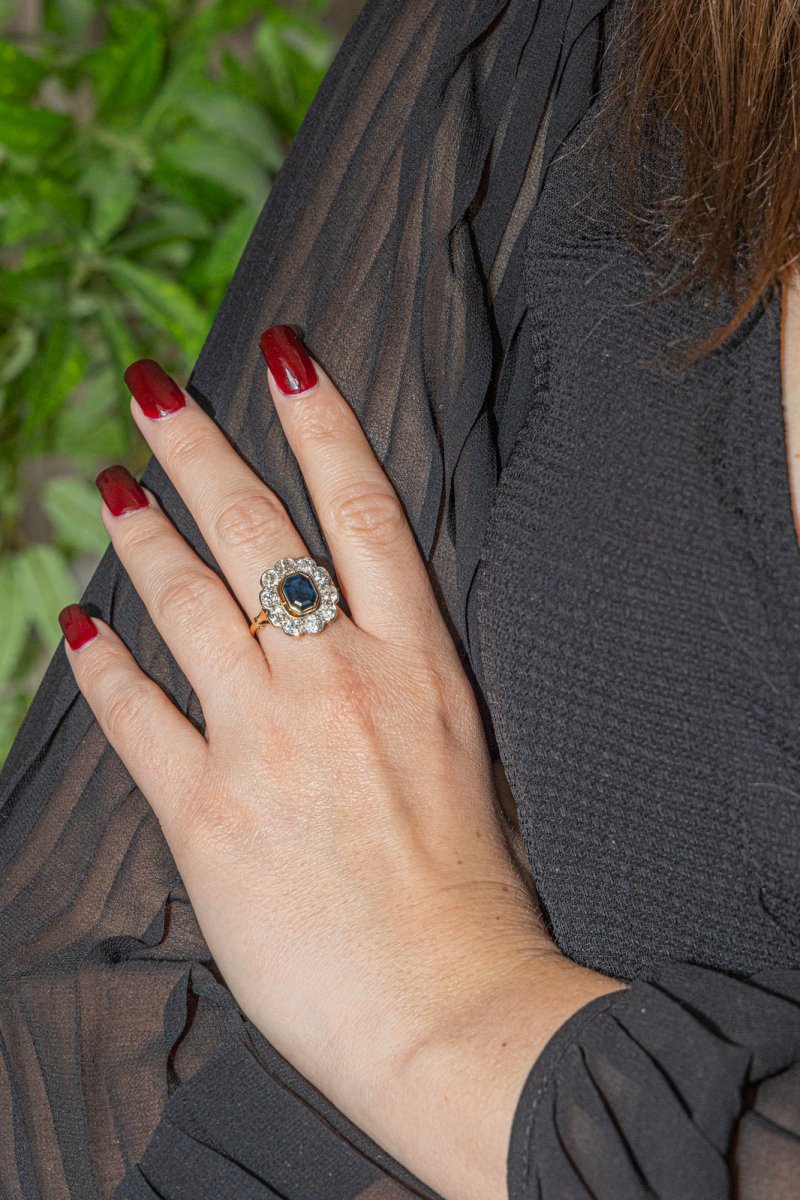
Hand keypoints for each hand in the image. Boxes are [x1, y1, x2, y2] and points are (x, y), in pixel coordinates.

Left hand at [60, 328, 622, 1198]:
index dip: (320, 424)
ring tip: (106, 487)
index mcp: (413, 661)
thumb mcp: (458, 753)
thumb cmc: (469, 887)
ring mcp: (267, 738)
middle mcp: (337, 678)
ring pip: (186, 604)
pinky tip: (76, 629)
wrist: (447, 1001)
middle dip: (199, 451)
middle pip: (257, 534)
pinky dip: (102, 668)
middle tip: (156, 392)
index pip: (361, 510)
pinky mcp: (208, 811)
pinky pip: (138, 717)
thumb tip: (341, 638)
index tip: (282, 359)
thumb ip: (395, 684)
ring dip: (139, 536)